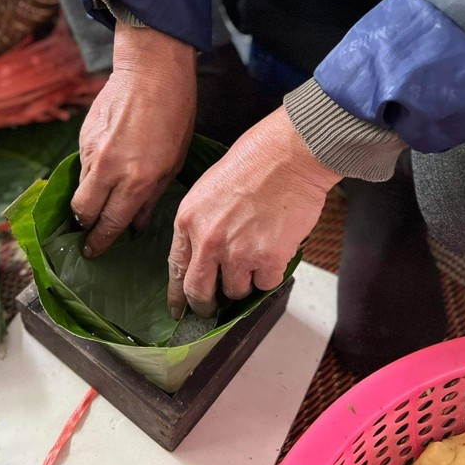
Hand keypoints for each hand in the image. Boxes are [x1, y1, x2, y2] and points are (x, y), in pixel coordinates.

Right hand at [73, 22, 196, 257]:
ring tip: (100, 197)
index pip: (110, 223)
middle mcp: (110, 170)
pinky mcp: (83, 137)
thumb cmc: (173, 117)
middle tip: (88, 232)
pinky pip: (81, 166)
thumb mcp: (172, 164)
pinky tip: (105, 165)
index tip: (92, 252)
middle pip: (83, 212)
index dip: (99, 241)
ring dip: (87, 198)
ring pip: (79, 189)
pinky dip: (89, 173)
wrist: (152, 73)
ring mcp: (92, 152)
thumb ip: (150, 198)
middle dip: (84, 226)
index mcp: (138, 180)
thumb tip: (133, 224)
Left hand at [167, 107, 341, 318]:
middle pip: (199, 292)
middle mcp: (208, 241)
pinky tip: (275, 252)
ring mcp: (238, 252)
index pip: (176, 269)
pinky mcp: (268, 258)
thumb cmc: (252, 162)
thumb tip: (203, 255)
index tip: (179, 309)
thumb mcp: (207, 190)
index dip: (177, 295)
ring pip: (236, 291)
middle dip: (205, 306)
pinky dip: (270, 274)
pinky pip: (265, 284)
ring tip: (256, 258)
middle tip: (212, 309)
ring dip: (245, 282)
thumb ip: (200, 225)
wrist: (288, 155)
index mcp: (188, 221)